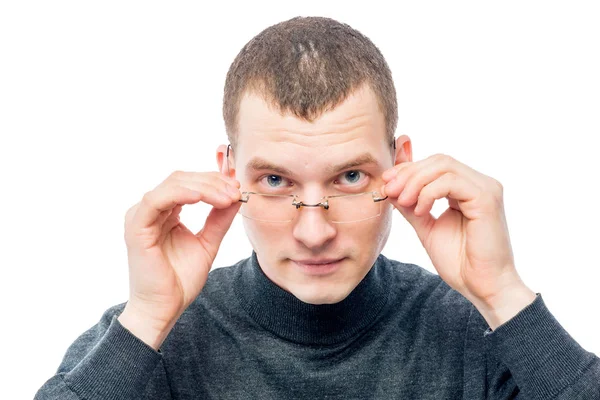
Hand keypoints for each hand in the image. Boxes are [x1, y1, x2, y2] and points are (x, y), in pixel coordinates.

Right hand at [119, 171, 240, 346]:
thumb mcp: (208, 243)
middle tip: (236, 190)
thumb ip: (219, 220)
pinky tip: (201, 198)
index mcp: (165, 211)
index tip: (238, 186)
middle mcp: (151, 210)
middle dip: (213, 182)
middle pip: (182, 179)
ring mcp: (141, 216)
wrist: (164, 308)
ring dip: (204, 187)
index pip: (189, 183)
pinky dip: (181, 194)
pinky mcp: (136, 227)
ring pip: (173, 184)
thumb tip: (236, 196)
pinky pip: (156, 200)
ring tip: (227, 197)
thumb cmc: (180, 280)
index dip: (215, 180)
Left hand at [381, 154, 534, 326]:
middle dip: (408, 173)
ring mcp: (486, 188)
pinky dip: (428, 192)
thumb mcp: (426, 227)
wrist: (482, 287)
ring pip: (443, 165)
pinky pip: (450, 181)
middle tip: (390, 190)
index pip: (435, 165)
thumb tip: (390, 186)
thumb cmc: (460, 262)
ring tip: (403, 202)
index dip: (408, 169)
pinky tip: (421, 210)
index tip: (386, 182)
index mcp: (468, 188)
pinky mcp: (487, 198)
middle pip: (438, 160)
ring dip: (415, 182)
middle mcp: (480, 183)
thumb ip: (411, 205)